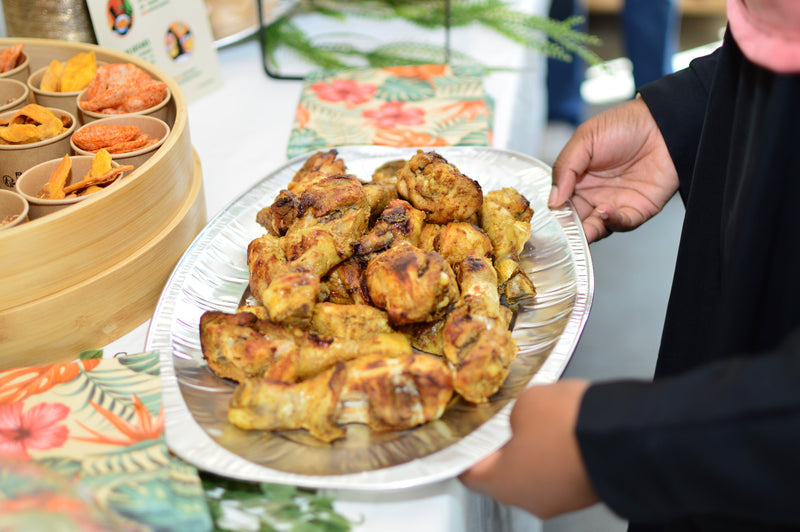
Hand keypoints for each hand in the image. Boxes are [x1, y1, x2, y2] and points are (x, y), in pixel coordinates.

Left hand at [458, 379, 597, 518]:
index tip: (467, 440)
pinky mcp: (585, 493)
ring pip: (537, 474)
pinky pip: (562, 473)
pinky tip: (565, 431)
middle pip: (505, 475)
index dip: (467, 452)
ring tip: (541, 421)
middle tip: (504, 423)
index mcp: (502, 483)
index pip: (470, 473)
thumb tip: (521, 418)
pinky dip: (560, 454)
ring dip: (535, 450)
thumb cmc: (567, 424)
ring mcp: (561, 500)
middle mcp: (530, 500)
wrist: (624, 436)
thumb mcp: (525, 402)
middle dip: (504, 448)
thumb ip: (513, 413)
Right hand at [548, 97, 679, 242]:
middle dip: (567, 228)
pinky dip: (611, 222)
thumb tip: (552, 199)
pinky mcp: (637, 210)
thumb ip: (565, 168)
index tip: (546, 218)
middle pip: (575, 220)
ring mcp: (615, 203)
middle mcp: (594, 194)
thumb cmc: (625, 124)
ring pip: (595, 228)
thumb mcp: (584, 139)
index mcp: (578, 179)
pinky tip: (604, 211)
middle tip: (559, 230)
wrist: (663, 123)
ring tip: (580, 226)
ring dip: (586, 231)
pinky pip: (621, 223)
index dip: (553, 212)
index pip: (560, 203)